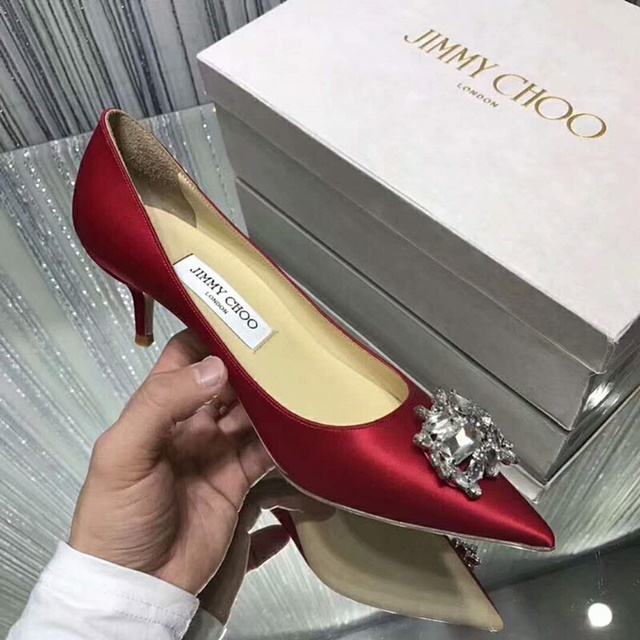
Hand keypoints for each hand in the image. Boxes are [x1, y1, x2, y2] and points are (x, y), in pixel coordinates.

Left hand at [70, 330, 287, 594]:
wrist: (137, 586)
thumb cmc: (118, 514)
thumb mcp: (124, 453)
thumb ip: (163, 404)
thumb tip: (217, 367)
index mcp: (161, 409)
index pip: (188, 357)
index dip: (212, 336)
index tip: (246, 319)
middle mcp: (194, 424)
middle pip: (230, 383)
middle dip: (254, 368)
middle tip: (290, 350)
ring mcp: (220, 453)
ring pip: (254, 415)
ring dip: (274, 402)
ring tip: (305, 383)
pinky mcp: (241, 483)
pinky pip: (268, 455)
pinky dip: (285, 444)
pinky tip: (305, 431)